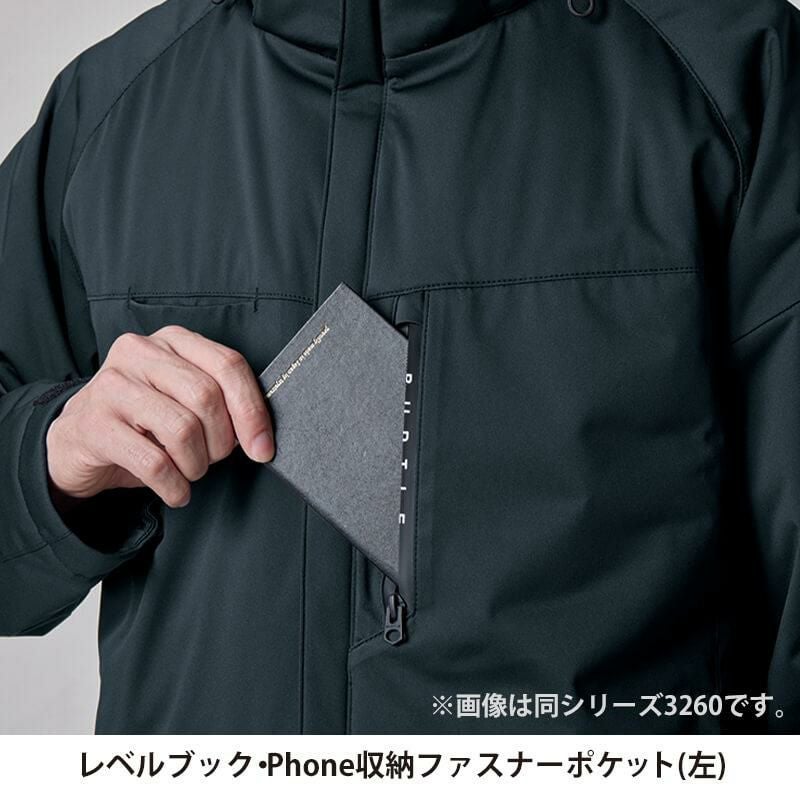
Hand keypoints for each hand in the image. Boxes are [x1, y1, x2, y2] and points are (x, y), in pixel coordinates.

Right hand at [46, 325, 274, 509]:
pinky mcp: (93, 424)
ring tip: (190, 472)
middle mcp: (139, 352)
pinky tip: (175, 490)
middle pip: (206, 396)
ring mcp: (112, 386)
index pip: (228, 365)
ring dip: (196, 465)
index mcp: (172, 340)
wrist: (78, 442)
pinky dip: (174, 486)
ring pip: (182, 429)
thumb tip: (260, 435)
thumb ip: (221, 401)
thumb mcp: (184, 399)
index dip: (251, 410)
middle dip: (221, 441)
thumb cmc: (144, 421)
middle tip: (214, 459)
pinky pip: (154, 462)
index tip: (262, 447)